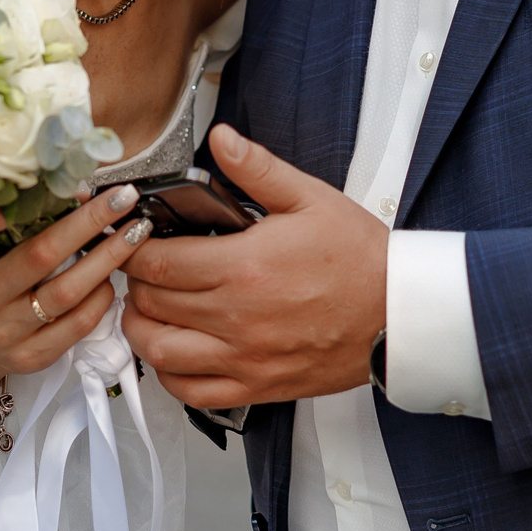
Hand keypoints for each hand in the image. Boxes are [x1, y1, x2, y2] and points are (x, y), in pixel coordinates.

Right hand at [0, 184, 151, 399]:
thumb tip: (66, 190)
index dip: (10, 208)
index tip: (55, 185)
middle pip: (41, 255)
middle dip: (88, 222)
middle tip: (123, 197)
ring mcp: (7, 333)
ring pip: (67, 292)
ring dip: (107, 258)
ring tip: (134, 233)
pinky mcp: (32, 356)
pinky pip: (78, 324)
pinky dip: (102, 296)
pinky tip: (113, 276)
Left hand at [122, 126, 386, 407]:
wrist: (399, 313)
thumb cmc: (360, 258)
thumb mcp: (310, 199)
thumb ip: (258, 168)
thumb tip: (221, 138)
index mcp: (243, 265)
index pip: (156, 261)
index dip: (133, 247)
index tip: (133, 238)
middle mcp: (236, 316)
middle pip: (151, 303)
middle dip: (135, 282)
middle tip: (144, 267)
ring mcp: (244, 356)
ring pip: (159, 352)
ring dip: (141, 328)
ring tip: (148, 308)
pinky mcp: (257, 386)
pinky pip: (191, 392)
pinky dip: (169, 374)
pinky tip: (173, 352)